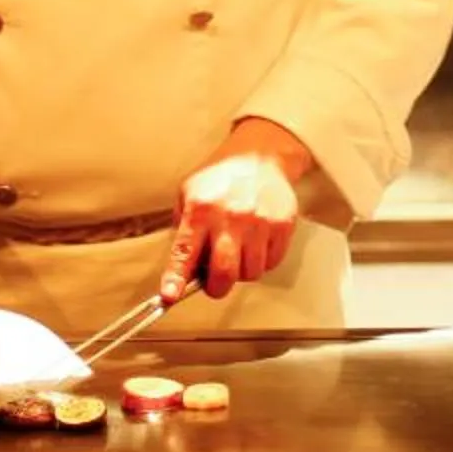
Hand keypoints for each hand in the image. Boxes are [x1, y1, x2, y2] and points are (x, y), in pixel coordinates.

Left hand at [163, 118, 310, 302]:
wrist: (260, 155)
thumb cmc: (220, 178)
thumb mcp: (189, 193)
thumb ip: (183, 230)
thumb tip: (180, 271)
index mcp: (201, 209)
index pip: (185, 252)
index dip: (176, 278)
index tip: (170, 296)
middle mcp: (230, 216)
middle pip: (224, 273)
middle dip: (216, 287)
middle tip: (215, 281)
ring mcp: (259, 222)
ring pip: (250, 273)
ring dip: (241, 270)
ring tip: (238, 249)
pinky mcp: (282, 225)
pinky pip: (271, 263)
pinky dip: (262, 260)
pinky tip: (255, 241)